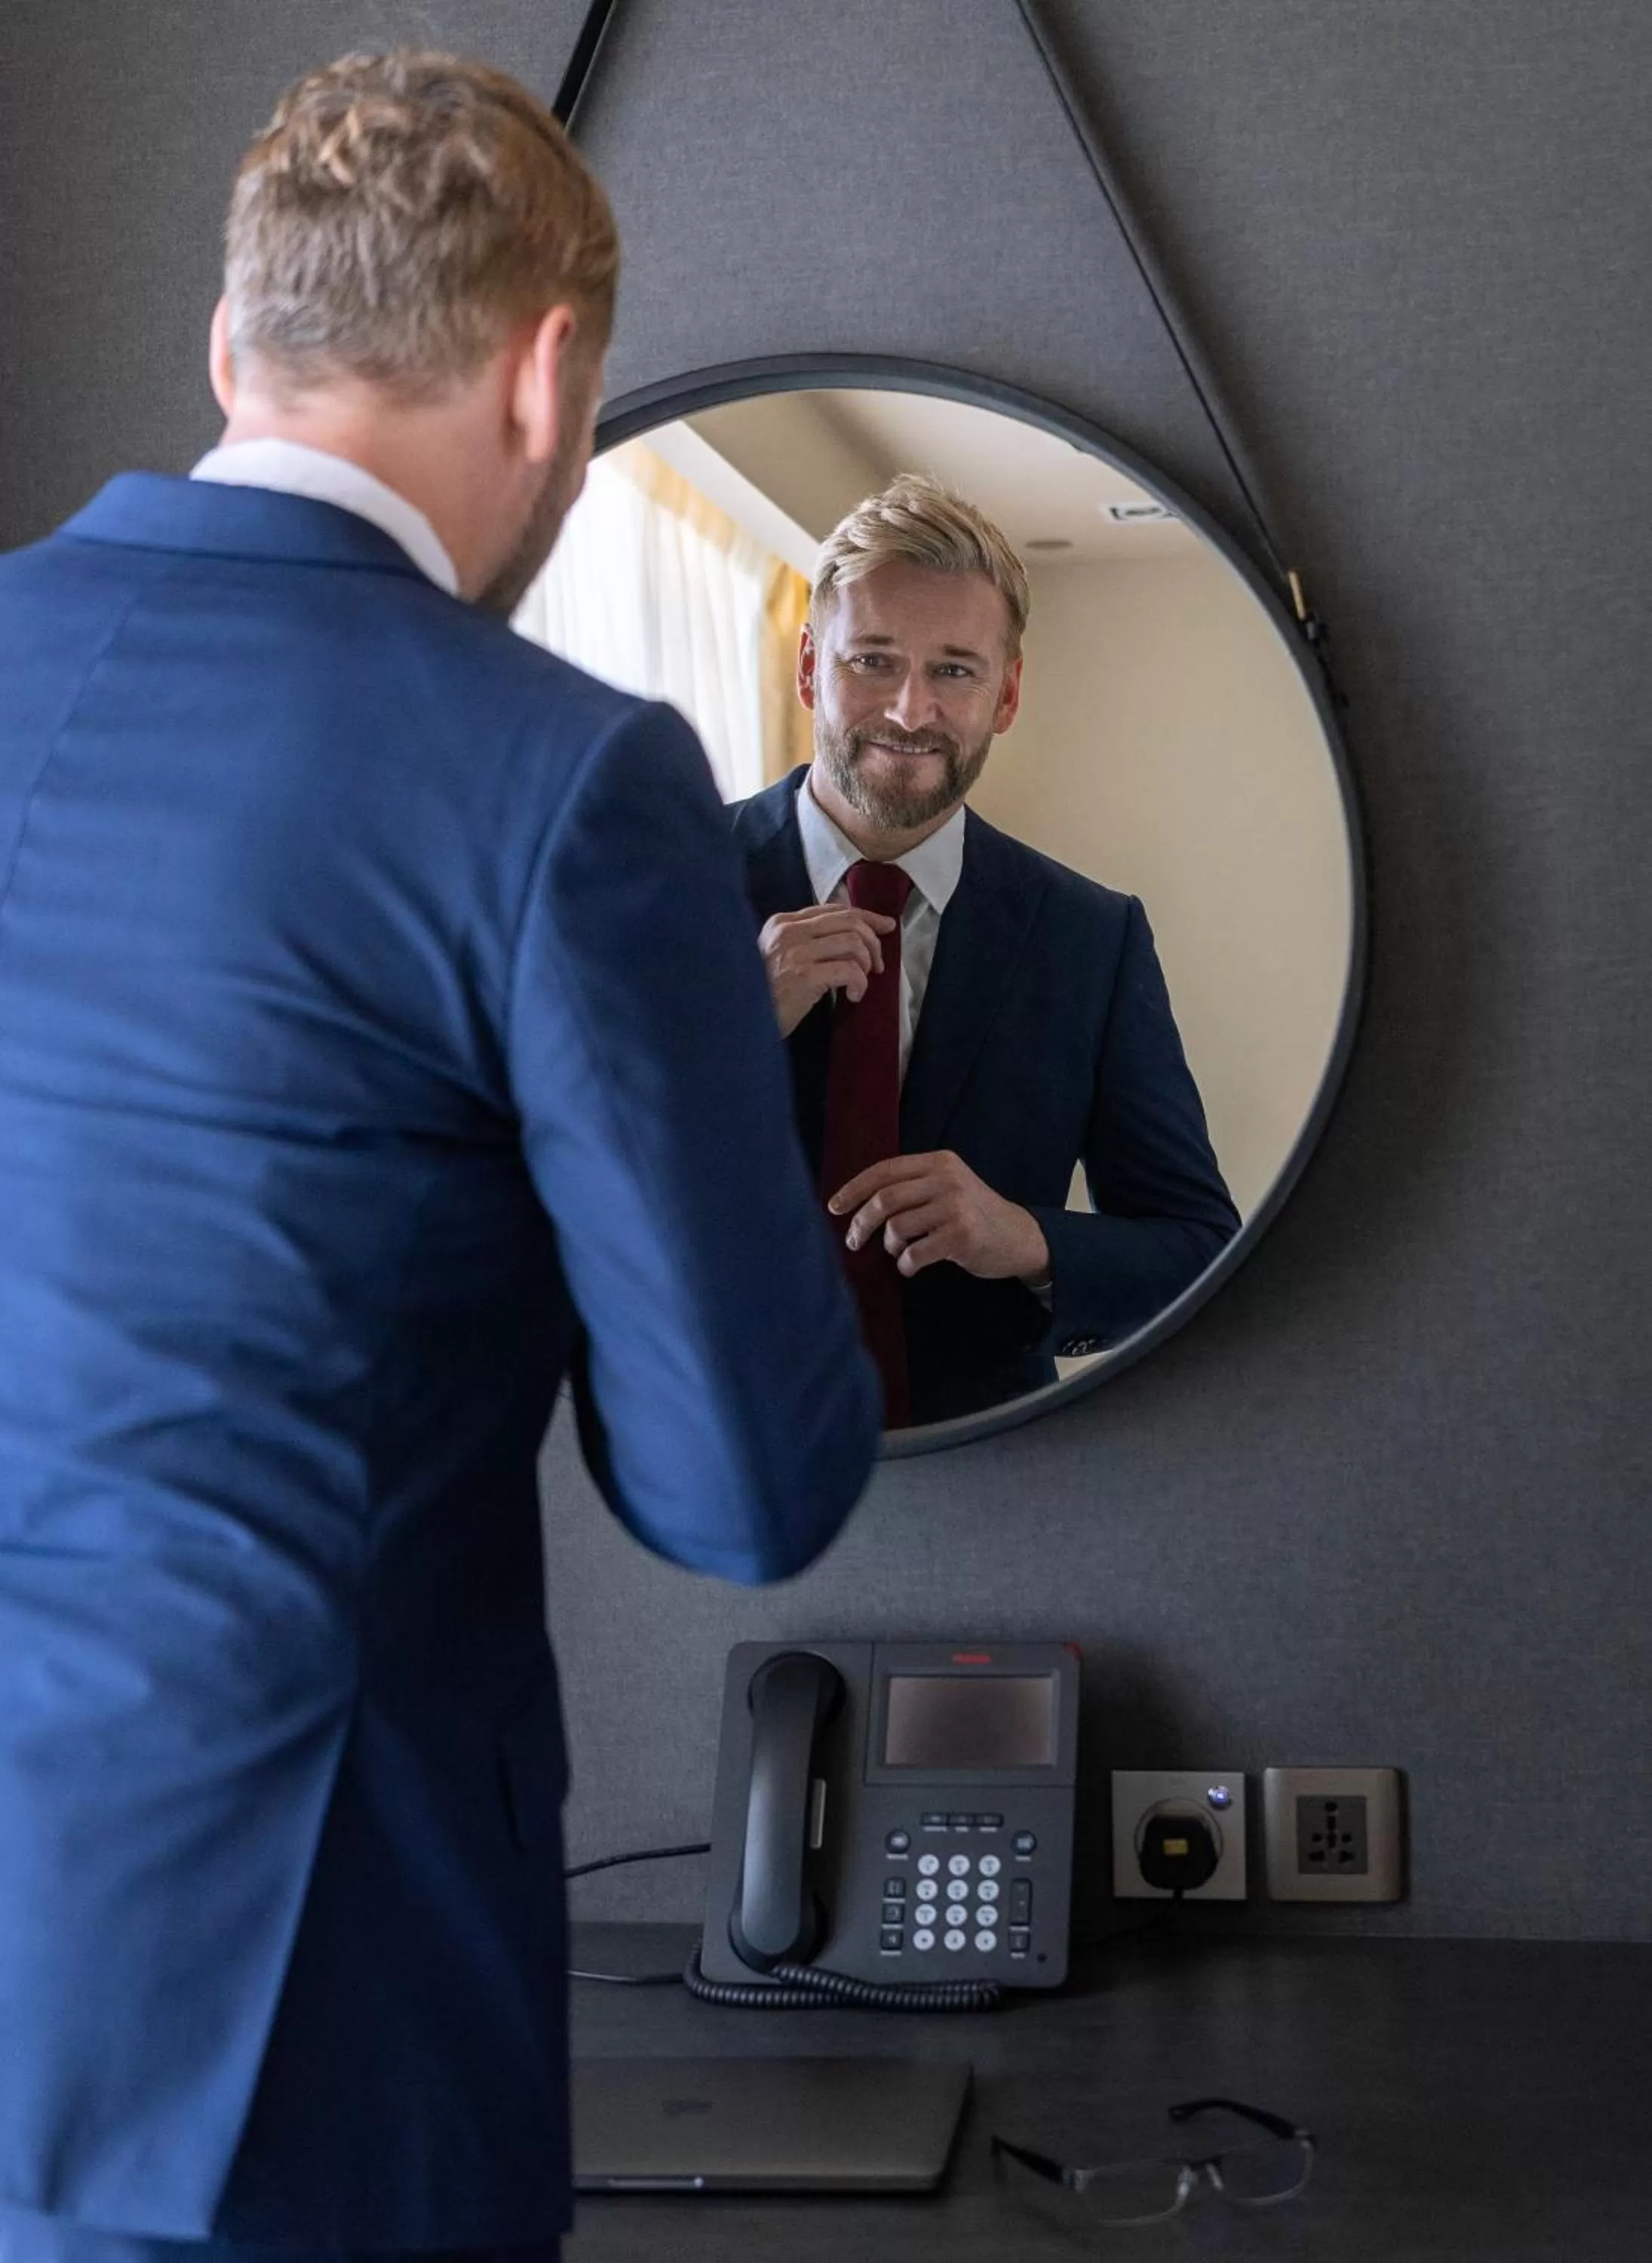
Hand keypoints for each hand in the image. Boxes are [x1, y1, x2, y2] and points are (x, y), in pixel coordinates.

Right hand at [758, 904, 898, 1037]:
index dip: (866, 917)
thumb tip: (852, 938)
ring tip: (861, 983)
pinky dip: (860, 983)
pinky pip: (849, 970)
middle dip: (872, 941)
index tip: (885, 927)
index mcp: (782, 922)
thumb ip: (805, 942)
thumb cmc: (762, 994)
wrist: (740, 1020)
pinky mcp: (804, 976)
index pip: (834, 909)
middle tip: (877, 965)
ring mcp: (796, 952)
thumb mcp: (779, 958)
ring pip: (853, 942)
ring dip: (866, 963)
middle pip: (849, 921)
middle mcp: (789, 931)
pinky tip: (854, 997)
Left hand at [828, 1151, 1051, 1283]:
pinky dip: (905, 1264)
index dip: (854, 1188)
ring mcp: (955, 1207)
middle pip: (885, 1199)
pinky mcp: (961, 1236)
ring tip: (900, 1252)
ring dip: (889, 1246)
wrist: (1019, 1236)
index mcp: (939, 1162)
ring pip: (897, 1228)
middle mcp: (947, 1180)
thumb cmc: (974, 1213)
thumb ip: (913, 1186)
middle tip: (852, 1241)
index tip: (834, 1207)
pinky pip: (914, 1253)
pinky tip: (911, 1266)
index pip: (885, 1170)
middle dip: (860, 1223)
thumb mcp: (948, 1186)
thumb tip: (859, 1203)